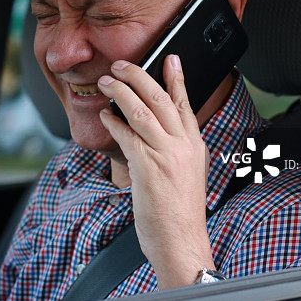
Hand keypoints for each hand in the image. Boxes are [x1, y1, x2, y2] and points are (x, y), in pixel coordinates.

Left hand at [97, 55, 214, 288]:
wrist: (181, 242)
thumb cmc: (180, 214)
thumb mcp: (188, 174)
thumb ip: (177, 150)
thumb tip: (159, 133)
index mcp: (196, 146)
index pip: (185, 104)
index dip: (177, 78)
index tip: (170, 58)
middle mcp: (183, 146)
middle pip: (161, 99)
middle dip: (139, 76)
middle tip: (122, 64)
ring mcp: (165, 155)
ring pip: (141, 110)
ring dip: (120, 91)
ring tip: (107, 81)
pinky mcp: (147, 166)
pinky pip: (126, 133)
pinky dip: (112, 121)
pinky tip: (104, 115)